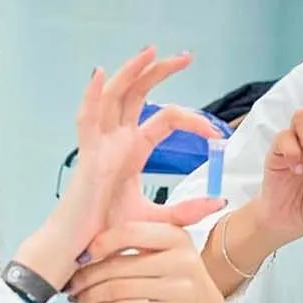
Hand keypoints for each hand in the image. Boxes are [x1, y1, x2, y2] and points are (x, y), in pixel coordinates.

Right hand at [19, 50, 223, 289]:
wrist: (83, 251)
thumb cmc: (109, 234)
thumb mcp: (157, 220)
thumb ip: (186, 211)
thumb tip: (219, 202)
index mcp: (133, 150)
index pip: (165, 118)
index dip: (192, 119)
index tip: (217, 133)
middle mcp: (117, 141)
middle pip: (138, 94)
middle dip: (160, 71)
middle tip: (186, 56)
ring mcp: (101, 144)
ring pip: (114, 97)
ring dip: (131, 72)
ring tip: (150, 52)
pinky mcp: (87, 156)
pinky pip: (87, 120)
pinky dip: (92, 96)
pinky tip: (100, 74)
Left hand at [64, 221, 228, 302]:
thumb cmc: (177, 276)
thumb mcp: (169, 248)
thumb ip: (138, 236)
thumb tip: (87, 240)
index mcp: (177, 236)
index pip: (130, 232)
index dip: (100, 243)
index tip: (82, 255)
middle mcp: (182, 260)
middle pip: (121, 265)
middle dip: (88, 276)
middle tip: (72, 283)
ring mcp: (181, 288)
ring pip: (121, 290)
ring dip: (92, 295)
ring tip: (80, 297)